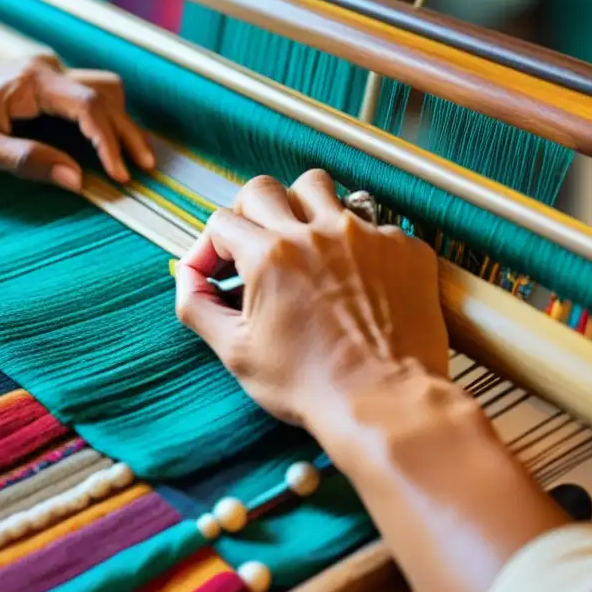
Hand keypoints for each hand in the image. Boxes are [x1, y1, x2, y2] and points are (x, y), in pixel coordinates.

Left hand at [0, 56, 153, 191]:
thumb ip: (27, 162)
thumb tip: (76, 180)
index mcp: (31, 82)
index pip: (88, 108)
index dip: (109, 143)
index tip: (121, 175)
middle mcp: (44, 69)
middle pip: (105, 95)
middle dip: (127, 133)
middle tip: (144, 170)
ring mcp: (42, 73)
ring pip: (99, 91)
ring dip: (118, 122)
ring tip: (133, 159)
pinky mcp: (37, 83)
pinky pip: (82, 96)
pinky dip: (101, 119)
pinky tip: (105, 146)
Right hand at [175, 170, 449, 431]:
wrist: (384, 404)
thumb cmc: (310, 385)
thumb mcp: (235, 352)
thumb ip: (197, 304)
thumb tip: (188, 275)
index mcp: (270, 255)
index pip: (221, 221)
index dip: (209, 247)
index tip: (216, 272)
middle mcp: (316, 233)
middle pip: (264, 188)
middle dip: (249, 214)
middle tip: (253, 246)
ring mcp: (364, 235)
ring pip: (319, 188)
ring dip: (301, 208)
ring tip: (303, 244)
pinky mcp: (402, 247)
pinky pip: (370, 222)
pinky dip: (354, 243)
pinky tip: (353, 278)